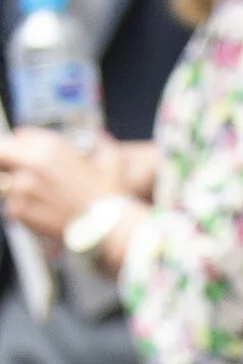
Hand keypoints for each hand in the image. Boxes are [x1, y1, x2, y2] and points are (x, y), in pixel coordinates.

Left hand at [0, 130, 150, 249]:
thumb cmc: (111, 197)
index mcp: (52, 147)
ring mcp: (25, 187)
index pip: (21, 136)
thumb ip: (101, 142)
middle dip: (7, 160)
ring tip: (42, 201)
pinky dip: (22, 213)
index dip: (22, 145)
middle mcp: (34, 163)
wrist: (108, 228)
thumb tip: (100, 135)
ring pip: (6, 184)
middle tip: (15, 171)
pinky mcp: (21, 210)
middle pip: (2, 152)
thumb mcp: (111, 160)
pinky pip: (11, 208)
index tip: (27, 154)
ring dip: (17, 191)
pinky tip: (42, 216)